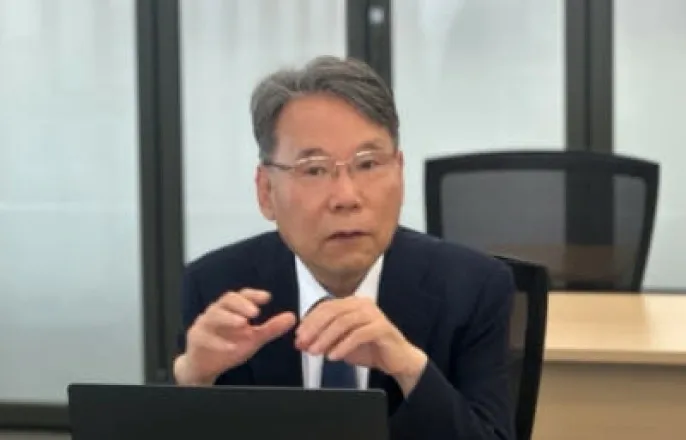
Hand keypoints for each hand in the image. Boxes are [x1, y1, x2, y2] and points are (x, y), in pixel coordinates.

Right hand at [175, 289, 296, 385]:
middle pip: (227, 300)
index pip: (242, 296)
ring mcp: (204, 324)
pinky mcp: (196, 339)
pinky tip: (231, 347)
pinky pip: (204, 337)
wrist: (205, 366)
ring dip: (229, 319)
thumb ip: (271, 328)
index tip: (267, 297)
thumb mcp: (253, 338)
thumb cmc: (228, 345)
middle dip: (241, 304)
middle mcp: (217, 312)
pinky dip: (218, 342)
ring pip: (213, 315)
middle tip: (255, 312)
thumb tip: (292, 317)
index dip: (253, 295)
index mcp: (232, 309)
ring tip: (243, 324)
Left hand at [295, 297, 426, 394]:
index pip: (326, 307)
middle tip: (303, 344)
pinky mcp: (382, 327)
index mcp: (352, 303)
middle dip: (315, 328)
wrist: (398, 360)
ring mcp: (373, 314)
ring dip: (326, 338)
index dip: (310, 321)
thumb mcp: (342, 343)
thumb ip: (324, 340)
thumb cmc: (370, 349)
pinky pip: (358, 335)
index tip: (298, 336)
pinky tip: (333, 357)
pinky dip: (343, 346)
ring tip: (315, 352)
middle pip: (333, 312)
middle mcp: (362, 304)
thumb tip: (301, 342)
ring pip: (343, 322)